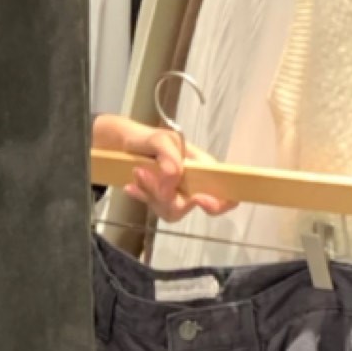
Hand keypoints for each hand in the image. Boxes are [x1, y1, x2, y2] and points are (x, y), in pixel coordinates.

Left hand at [93, 115, 232, 221]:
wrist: (126, 145)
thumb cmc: (150, 139)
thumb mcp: (160, 139)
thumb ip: (170, 156)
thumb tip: (175, 177)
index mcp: (204, 168)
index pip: (225, 192)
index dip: (218, 202)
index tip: (198, 198)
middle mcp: (195, 184)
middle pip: (190, 206)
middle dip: (166, 196)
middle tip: (142, 173)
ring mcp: (178, 195)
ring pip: (172, 211)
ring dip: (151, 194)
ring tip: (137, 173)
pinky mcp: (162, 201)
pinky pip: (156, 208)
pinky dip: (142, 197)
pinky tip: (132, 186)